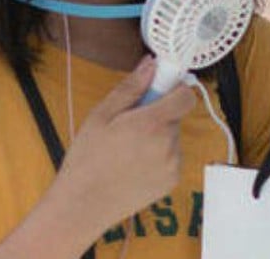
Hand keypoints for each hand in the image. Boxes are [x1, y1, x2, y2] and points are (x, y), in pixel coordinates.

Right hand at [51, 56, 195, 235]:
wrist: (83, 205)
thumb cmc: (87, 158)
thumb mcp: (101, 115)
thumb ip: (131, 87)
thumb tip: (151, 64)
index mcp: (153, 124)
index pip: (186, 95)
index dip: (174, 88)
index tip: (158, 89)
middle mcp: (169, 145)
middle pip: (176, 115)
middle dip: (158, 113)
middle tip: (129, 123)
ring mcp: (173, 165)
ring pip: (173, 136)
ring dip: (158, 135)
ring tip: (127, 148)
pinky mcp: (172, 181)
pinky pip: (172, 157)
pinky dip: (158, 155)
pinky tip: (133, 164)